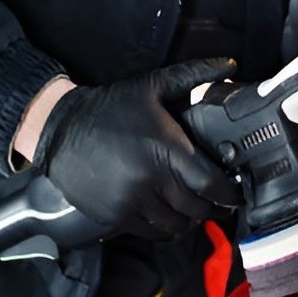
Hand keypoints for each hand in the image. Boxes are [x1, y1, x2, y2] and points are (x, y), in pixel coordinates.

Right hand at [32, 58, 241, 238]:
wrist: (61, 129)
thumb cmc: (110, 107)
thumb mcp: (151, 85)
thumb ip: (194, 75)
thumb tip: (230, 64)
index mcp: (166, 148)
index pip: (211, 184)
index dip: (230, 194)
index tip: (236, 193)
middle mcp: (152, 179)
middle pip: (197, 209)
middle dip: (213, 208)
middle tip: (219, 203)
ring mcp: (133, 201)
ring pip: (176, 225)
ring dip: (189, 220)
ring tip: (193, 210)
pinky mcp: (116, 216)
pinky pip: (152, 233)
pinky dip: (166, 229)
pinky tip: (169, 218)